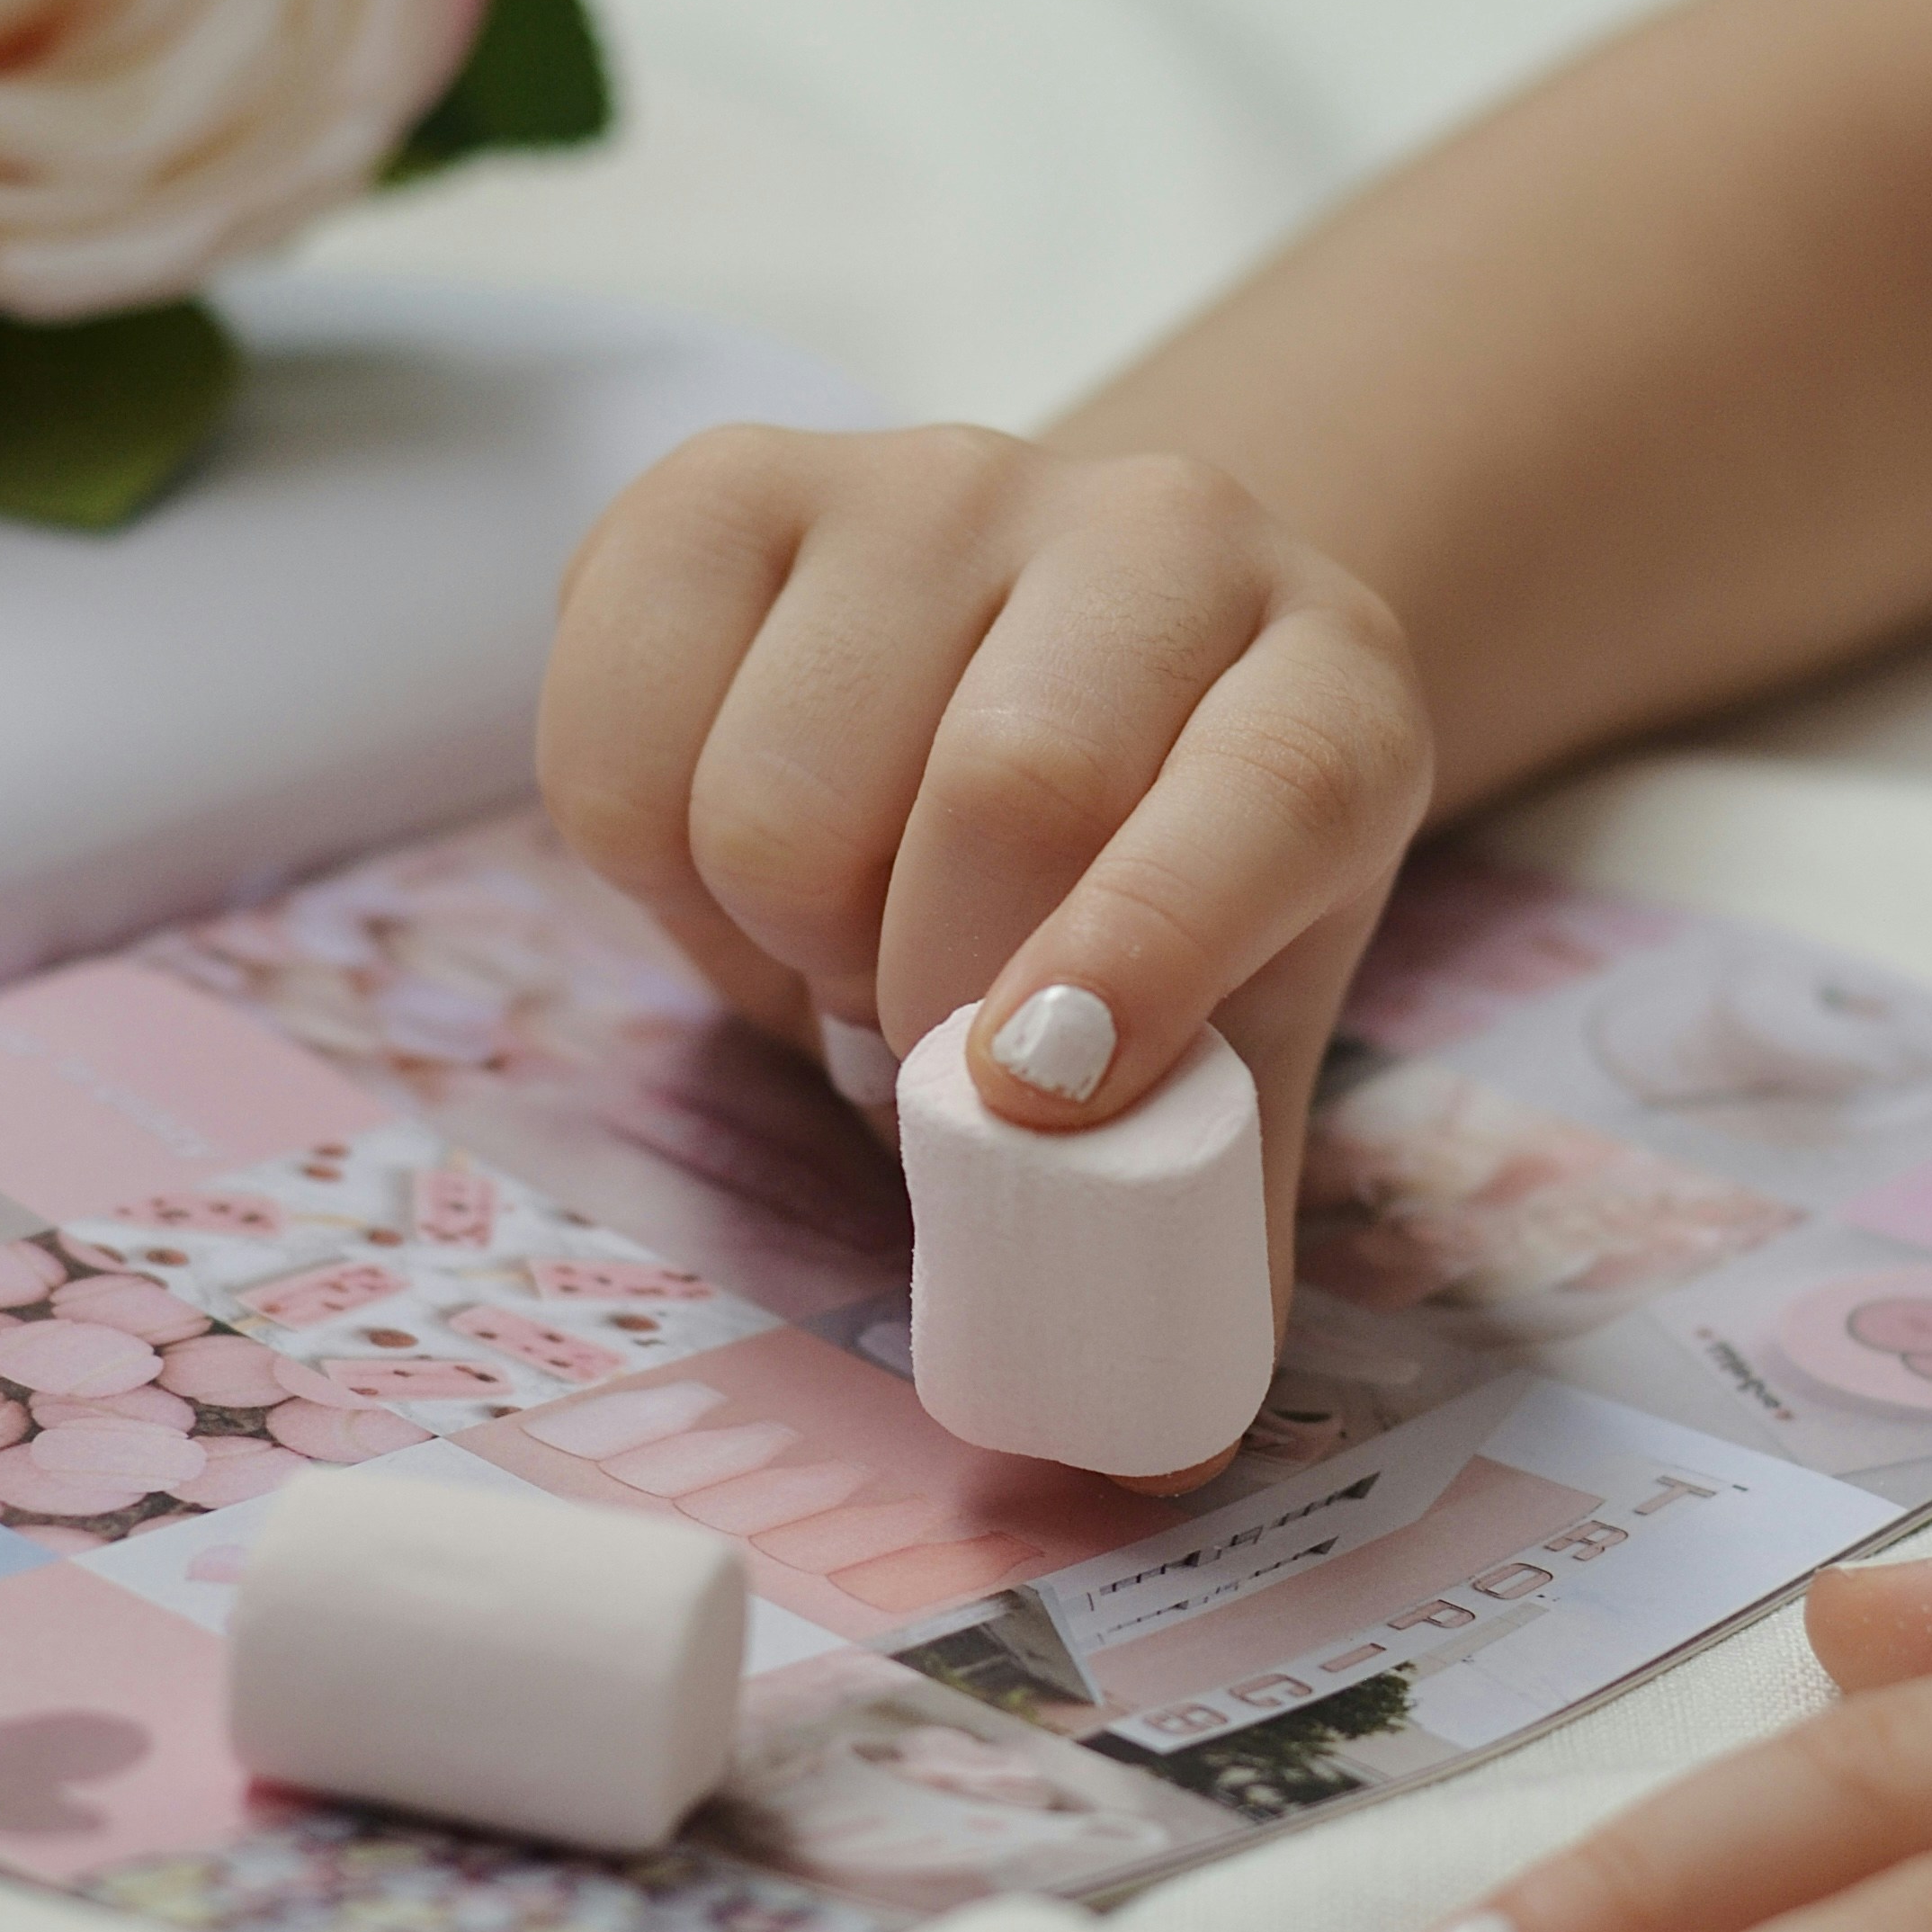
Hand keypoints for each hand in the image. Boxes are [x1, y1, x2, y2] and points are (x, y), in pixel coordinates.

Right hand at [537, 421, 1431, 1341]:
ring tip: (843, 951)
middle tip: (928, 1054)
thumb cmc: (1156, 871)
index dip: (1151, 947)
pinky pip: (611, 734)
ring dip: (781, 941)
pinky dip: (643, 873)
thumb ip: (1198, 1217)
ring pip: (778, 786)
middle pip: (999, 789)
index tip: (1029, 1093)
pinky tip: (737, 870)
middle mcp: (1151, 533)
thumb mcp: (1231, 1033)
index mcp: (1320, 681)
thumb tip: (1148, 1451)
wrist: (1084, 638)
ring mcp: (926, 480)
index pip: (1263, 791)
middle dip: (926, 992)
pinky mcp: (724, 482)